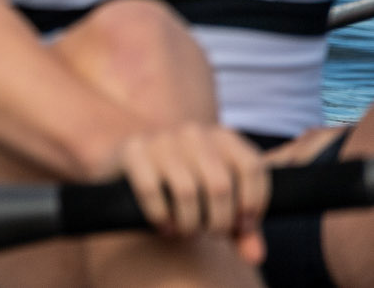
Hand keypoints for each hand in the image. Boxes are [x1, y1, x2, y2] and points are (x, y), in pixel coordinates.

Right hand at [112, 122, 268, 259]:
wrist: (139, 170)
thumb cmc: (192, 189)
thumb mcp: (222, 204)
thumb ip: (243, 228)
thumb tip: (254, 256)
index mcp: (224, 137)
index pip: (251, 166)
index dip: (252, 203)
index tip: (243, 226)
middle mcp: (194, 133)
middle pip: (219, 185)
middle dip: (219, 221)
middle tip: (212, 233)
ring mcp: (161, 139)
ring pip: (186, 191)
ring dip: (190, 223)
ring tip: (188, 232)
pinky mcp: (133, 151)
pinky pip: (151, 190)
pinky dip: (161, 216)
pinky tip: (165, 227)